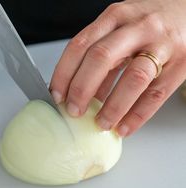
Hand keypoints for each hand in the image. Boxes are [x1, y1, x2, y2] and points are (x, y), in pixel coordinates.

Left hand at [49, 0, 185, 136]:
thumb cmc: (149, 24)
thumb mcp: (120, 31)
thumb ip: (102, 59)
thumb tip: (83, 93)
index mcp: (115, 17)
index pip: (80, 45)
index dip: (64, 73)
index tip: (57, 96)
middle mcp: (137, 27)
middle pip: (101, 59)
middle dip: (82, 89)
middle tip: (74, 112)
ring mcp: (161, 45)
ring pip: (132, 78)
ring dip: (112, 106)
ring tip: (101, 125)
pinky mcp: (181, 64)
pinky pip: (156, 94)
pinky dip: (137, 115)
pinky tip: (124, 127)